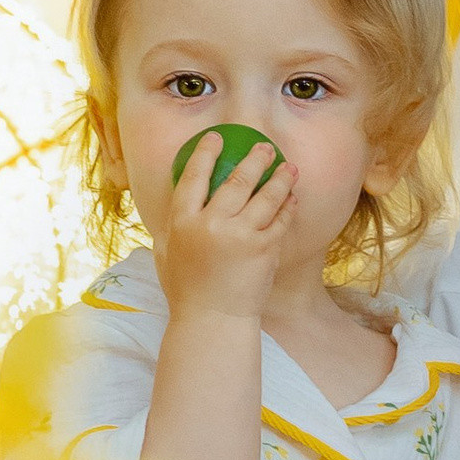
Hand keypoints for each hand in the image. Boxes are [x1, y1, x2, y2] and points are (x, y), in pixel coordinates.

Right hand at [153, 129, 296, 326]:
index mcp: (182, 223)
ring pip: (265, 196)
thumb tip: (178, 201)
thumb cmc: (186, 291)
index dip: (205, 154)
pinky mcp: (264, 248)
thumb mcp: (167, 254)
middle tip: (266, 148)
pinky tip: (292, 198)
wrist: (213, 322)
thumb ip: (172, 226)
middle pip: (236, 180)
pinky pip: (279, 219)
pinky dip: (287, 206)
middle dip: (254, 160)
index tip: (217, 138)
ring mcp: (240, 235)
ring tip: (289, 167)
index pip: (194, 178)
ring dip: (280, 179)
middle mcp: (211, 224)